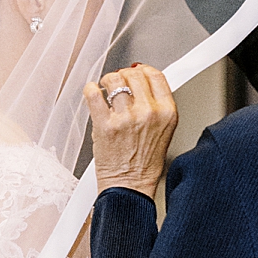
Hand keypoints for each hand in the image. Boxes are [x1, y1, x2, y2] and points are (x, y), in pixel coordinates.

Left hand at [85, 63, 177, 197]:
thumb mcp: (164, 130)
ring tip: (105, 89)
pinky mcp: (105, 125)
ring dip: (107, 81)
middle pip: (134, 74)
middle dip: (124, 75)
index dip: (143, 70)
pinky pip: (93, 94)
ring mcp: (126, 118)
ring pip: (114, 80)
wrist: (130, 186)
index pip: (156, 75)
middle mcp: (148, 113)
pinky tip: (93, 93)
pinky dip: (90, 90)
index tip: (136, 72)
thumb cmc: (145, 163)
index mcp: (167, 113)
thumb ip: (157, 104)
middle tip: (118, 83)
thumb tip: (143, 80)